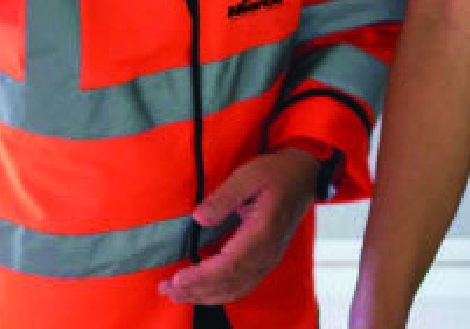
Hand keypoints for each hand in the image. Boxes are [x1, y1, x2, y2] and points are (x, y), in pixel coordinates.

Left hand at [158, 147, 321, 306]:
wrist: (303, 176)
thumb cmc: (275, 173)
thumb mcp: (248, 175)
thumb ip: (224, 197)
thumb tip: (199, 218)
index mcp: (263, 232)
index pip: (230, 266)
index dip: (202, 277)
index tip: (177, 278)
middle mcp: (267, 253)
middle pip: (229, 284)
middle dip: (196, 291)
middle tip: (166, 289)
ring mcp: (268, 259)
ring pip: (235, 289)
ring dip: (205, 296)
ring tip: (176, 294)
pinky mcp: (265, 261)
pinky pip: (242, 286)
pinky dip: (220, 294)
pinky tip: (201, 292)